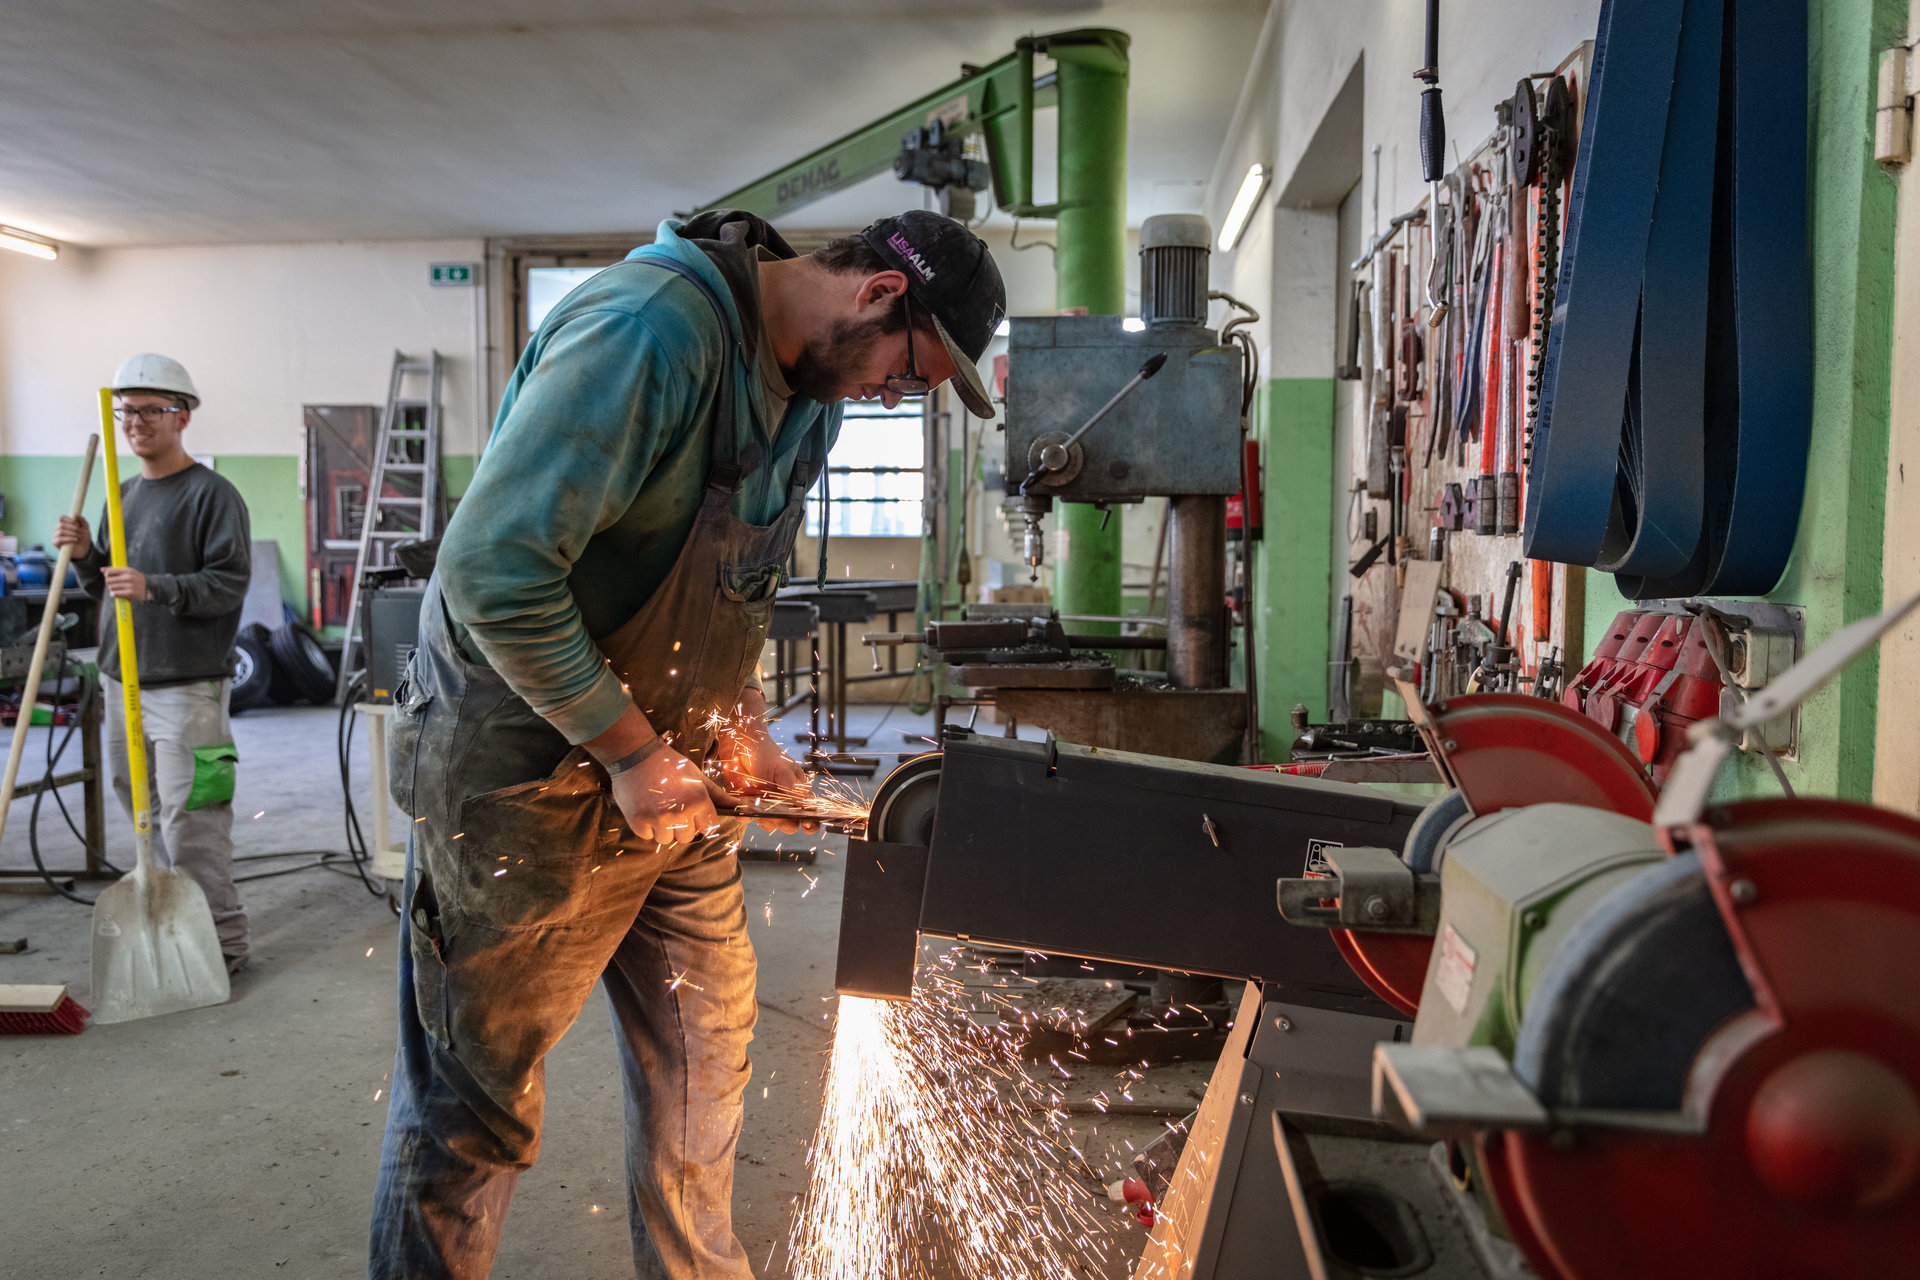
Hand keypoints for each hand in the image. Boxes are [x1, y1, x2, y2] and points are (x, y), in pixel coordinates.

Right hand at [53, 515, 91, 559]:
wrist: (84, 548)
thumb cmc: (83, 537)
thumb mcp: (85, 527)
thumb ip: (81, 519)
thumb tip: (74, 514)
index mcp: (64, 524)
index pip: (61, 518)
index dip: (69, 520)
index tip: (77, 524)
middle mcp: (58, 529)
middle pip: (62, 524)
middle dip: (73, 528)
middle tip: (80, 532)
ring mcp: (56, 535)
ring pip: (61, 531)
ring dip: (72, 533)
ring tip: (79, 537)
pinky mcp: (56, 543)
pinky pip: (60, 539)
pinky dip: (69, 539)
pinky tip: (76, 540)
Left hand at [100, 567, 147, 600]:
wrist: (150, 588)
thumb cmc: (137, 580)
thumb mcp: (129, 572)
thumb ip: (115, 570)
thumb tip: (102, 569)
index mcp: (127, 570)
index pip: (110, 572)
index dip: (106, 575)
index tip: (109, 576)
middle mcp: (128, 577)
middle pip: (108, 580)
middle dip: (109, 583)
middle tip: (114, 584)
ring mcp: (129, 585)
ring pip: (111, 587)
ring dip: (112, 589)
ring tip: (117, 589)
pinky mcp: (130, 593)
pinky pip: (115, 593)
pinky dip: (114, 594)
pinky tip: (117, 593)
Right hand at [608, 745, 732, 845]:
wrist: (635, 755)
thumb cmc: (670, 765)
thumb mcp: (697, 777)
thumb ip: (718, 796)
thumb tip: (739, 807)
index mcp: (698, 802)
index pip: (708, 828)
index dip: (700, 820)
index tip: (692, 812)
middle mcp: (680, 814)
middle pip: (687, 837)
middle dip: (681, 826)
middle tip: (672, 806)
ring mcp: (658, 820)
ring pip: (666, 839)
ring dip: (663, 828)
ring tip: (658, 806)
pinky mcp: (638, 822)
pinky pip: (647, 836)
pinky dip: (645, 826)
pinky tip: (645, 807)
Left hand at [717, 691, 817, 833]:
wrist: (740, 744)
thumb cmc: (766, 753)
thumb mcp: (783, 769)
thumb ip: (794, 789)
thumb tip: (809, 806)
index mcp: (797, 792)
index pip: (809, 813)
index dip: (811, 823)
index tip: (808, 825)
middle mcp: (782, 801)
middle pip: (790, 824)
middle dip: (786, 822)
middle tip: (779, 813)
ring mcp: (765, 804)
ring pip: (770, 824)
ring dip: (766, 820)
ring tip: (760, 805)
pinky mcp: (747, 804)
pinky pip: (748, 817)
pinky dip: (746, 816)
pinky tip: (745, 808)